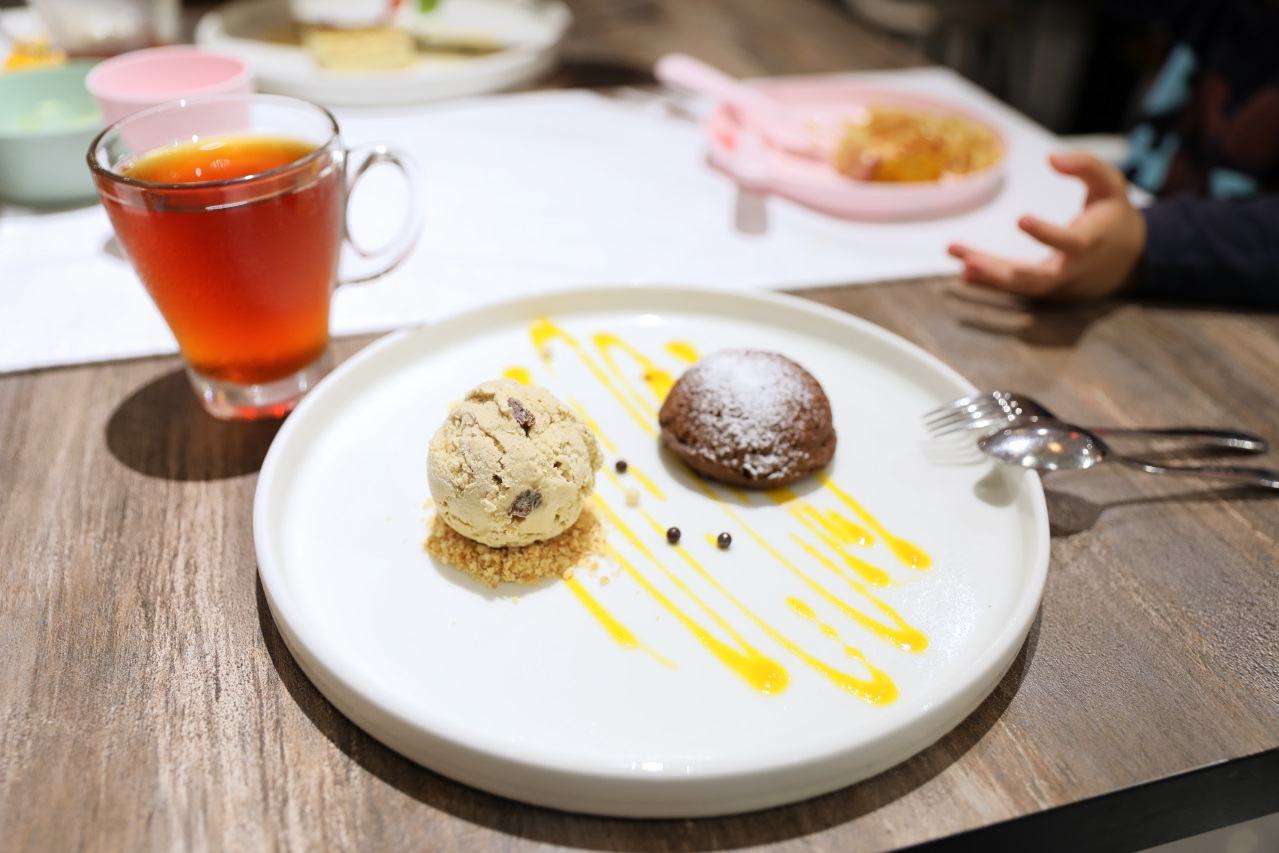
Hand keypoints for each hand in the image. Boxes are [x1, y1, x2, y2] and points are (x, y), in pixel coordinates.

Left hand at [947, 152, 1145, 300]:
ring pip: (1019, 287)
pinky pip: (1016, 288)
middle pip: (1035, 280)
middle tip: (969, 263)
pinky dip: (990, 282)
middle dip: (1000, 274)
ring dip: (986, 276)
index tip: (1021, 219)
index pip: (1069, 242)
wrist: (1131, 260)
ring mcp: (1058, 285)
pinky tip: (963, 269)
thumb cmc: (1114, 216)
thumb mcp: (1111, 184)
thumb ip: (1086, 166)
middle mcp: (1072, 270)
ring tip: (956, 255)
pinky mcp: (1046, 291)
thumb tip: (1051, 157)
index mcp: (1091, 242)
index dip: (1046, 234)